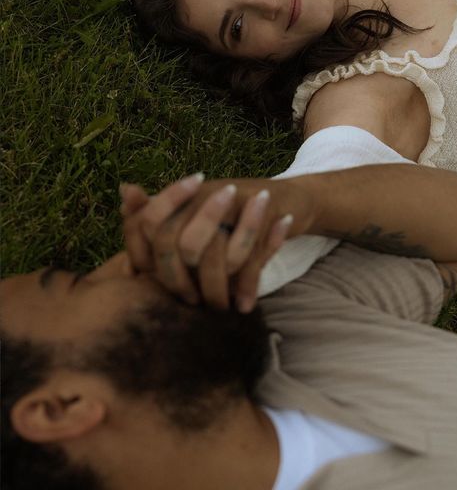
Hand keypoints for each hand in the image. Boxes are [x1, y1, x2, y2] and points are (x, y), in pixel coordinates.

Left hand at [121, 175, 314, 310]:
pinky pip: (248, 256)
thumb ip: (158, 235)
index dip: (144, 260)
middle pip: (174, 243)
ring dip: (216, 288)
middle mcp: (201, 192)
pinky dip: (247, 286)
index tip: (162, 284)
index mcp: (181, 196)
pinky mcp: (264, 208)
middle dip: (180, 281)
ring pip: (212, 253)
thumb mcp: (197, 227)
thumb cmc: (235, 217)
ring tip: (220, 308)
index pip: (143, 224)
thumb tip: (126, 261)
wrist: (286, 199)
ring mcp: (233, 198)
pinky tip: (245, 305)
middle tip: (192, 302)